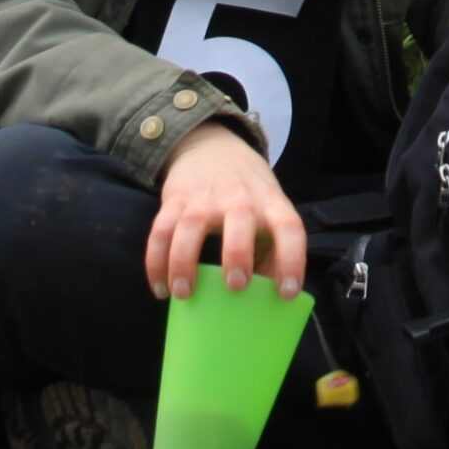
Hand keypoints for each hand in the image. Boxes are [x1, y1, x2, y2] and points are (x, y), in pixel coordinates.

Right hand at [144, 122, 306, 301]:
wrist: (214, 147)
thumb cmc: (250, 194)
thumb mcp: (271, 211)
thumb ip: (273, 250)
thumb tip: (271, 301)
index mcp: (271, 204)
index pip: (289, 228)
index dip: (292, 259)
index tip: (287, 292)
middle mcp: (239, 198)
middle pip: (240, 221)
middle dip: (237, 254)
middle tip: (235, 286)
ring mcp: (204, 198)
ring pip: (189, 228)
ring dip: (184, 263)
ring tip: (184, 295)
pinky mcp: (174, 201)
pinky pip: (160, 233)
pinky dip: (156, 263)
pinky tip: (160, 289)